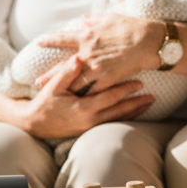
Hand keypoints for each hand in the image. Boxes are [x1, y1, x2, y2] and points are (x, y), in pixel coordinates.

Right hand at [0, 56, 153, 139]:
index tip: (139, 82)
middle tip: (153, 96)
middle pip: (119, 110)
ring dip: (135, 112)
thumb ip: (67, 71)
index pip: (110, 97)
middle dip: (137, 103)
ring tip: (149, 104)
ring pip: (118, 119)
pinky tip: (134, 114)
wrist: (34, 124)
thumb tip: (79, 56)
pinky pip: (112, 124)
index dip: (125, 89)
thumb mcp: (54, 86)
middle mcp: (90, 119)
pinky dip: (125, 118)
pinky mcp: (89, 130)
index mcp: (83, 107)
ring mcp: (90, 127)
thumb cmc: (44, 102)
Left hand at [35, 14, 161, 91]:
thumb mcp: (110, 18)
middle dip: (50, 75)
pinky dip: (83, 97)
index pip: (63, 38)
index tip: (39, 42)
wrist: (148, 42)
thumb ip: (94, 21)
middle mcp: (88, 53)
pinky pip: (92, 91)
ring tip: (52, 96)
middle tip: (37, 82)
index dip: (50, 40)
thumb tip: (84, 19)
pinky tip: (75, 104)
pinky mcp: (107, 80)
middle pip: (64, 67)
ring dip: (64, 90)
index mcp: (88, 36)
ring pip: (75, 83)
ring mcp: (96, 68)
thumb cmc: (132, 27)